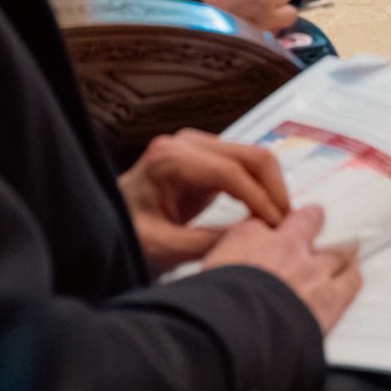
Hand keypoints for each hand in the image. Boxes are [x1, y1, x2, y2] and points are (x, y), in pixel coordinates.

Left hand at [118, 129, 291, 271]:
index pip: (230, 172)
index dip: (260, 199)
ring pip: (254, 159)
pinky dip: (261, 189)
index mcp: (169, 159)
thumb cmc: (123, 235)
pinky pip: (245, 168)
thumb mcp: (163, 247)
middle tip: (287, 225)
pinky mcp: (206, 159)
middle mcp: (185, 144)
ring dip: (272, 188)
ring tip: (279, 222)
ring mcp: (197, 148)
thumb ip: (208, 242)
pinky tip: (266, 214)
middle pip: (251, 155)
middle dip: (275, 190)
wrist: (103, 226)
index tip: (277, 228)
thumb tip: (255, 239)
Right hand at [205, 205, 360, 331]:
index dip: (268, 230)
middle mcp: (284, 246)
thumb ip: (222, 263)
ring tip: (345, 247)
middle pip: (307, 223)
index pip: (262, 224)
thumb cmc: (216, 305)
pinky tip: (354, 274)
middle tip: (316, 218)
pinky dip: (353, 276)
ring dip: (340, 250)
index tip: (270, 233)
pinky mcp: (331, 295)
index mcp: (248, 237)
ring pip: (336, 250)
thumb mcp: (207, 272)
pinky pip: (351, 279)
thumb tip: (220, 270)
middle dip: (312, 221)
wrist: (239, 326)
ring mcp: (312, 269)